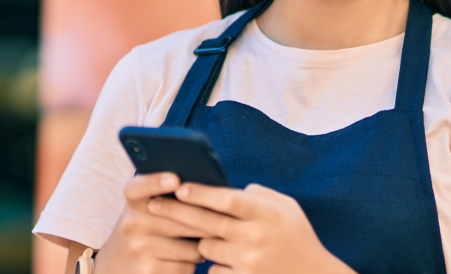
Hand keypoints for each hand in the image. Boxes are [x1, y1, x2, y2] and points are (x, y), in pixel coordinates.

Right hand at [96, 173, 209, 273]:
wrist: (117, 266)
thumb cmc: (146, 229)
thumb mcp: (146, 209)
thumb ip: (169, 196)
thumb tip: (209, 192)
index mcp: (133, 202)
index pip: (139, 188)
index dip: (156, 182)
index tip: (175, 180)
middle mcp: (132, 224)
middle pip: (184, 219)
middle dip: (210, 220)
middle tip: (224, 220)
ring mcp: (139, 249)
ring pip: (192, 246)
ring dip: (203, 246)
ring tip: (198, 243)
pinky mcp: (149, 272)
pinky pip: (187, 266)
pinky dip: (192, 264)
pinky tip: (184, 260)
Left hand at [148, 182, 354, 273]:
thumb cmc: (298, 236)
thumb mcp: (287, 207)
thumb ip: (258, 195)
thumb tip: (227, 190)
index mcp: (267, 213)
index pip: (227, 199)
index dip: (201, 192)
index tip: (179, 186)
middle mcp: (255, 236)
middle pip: (206, 222)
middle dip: (177, 211)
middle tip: (153, 204)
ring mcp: (247, 261)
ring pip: (206, 246)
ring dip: (205, 240)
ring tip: (221, 238)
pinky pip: (213, 268)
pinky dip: (217, 263)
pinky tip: (232, 260)